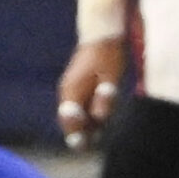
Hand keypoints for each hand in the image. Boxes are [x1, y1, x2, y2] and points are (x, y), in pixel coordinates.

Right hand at [56, 36, 123, 150]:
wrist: (102, 33)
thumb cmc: (108, 53)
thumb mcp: (110, 76)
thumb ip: (104, 97)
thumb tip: (97, 118)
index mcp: (72, 90)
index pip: (69, 119)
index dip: (76, 133)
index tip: (83, 144)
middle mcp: (68, 92)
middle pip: (70, 121)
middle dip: (80, 133)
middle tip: (94, 143)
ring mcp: (72, 89)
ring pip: (75, 116)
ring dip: (85, 126)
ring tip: (99, 135)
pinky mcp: (79, 87)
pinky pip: (81, 108)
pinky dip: (88, 117)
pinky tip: (101, 122)